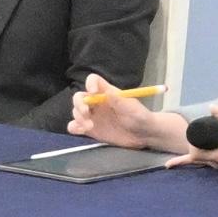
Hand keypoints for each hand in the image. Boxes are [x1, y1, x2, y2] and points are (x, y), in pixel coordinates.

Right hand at [68, 73, 183, 150]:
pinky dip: (74, 127)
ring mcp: (93, 116)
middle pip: (80, 97)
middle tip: (86, 114)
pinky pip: (76, 126)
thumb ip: (120, 100)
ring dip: (78, 118)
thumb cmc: (140, 116)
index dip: (90, 84)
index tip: (92, 92)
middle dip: (79, 105)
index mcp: (107, 93)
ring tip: (89, 127)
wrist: (143, 135)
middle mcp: (97, 103)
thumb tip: (108, 92)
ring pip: (76, 112)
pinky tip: (81, 130)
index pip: (93, 81)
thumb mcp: (132, 107)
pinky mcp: (90, 129)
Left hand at [166, 105, 217, 171]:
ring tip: (192, 138)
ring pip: (200, 160)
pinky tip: (172, 164)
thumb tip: (211, 106)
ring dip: (194, 150)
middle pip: (195, 157)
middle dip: (191, 145)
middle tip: (194, 130)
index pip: (195, 154)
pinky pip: (205, 162)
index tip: (193, 131)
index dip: (191, 144)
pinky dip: (191, 161)